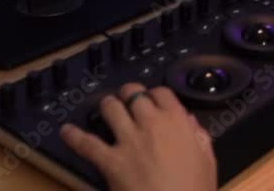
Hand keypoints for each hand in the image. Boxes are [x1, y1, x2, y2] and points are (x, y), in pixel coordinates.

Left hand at [60, 84, 216, 190]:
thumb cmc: (195, 189)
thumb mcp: (207, 161)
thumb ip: (200, 137)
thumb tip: (189, 122)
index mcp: (177, 121)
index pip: (162, 92)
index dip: (155, 94)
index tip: (153, 101)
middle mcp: (151, 123)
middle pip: (133, 94)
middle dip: (128, 94)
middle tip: (126, 99)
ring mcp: (128, 140)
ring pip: (110, 108)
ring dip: (107, 105)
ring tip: (105, 107)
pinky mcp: (110, 160)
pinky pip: (87, 144)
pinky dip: (74, 136)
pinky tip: (66, 131)